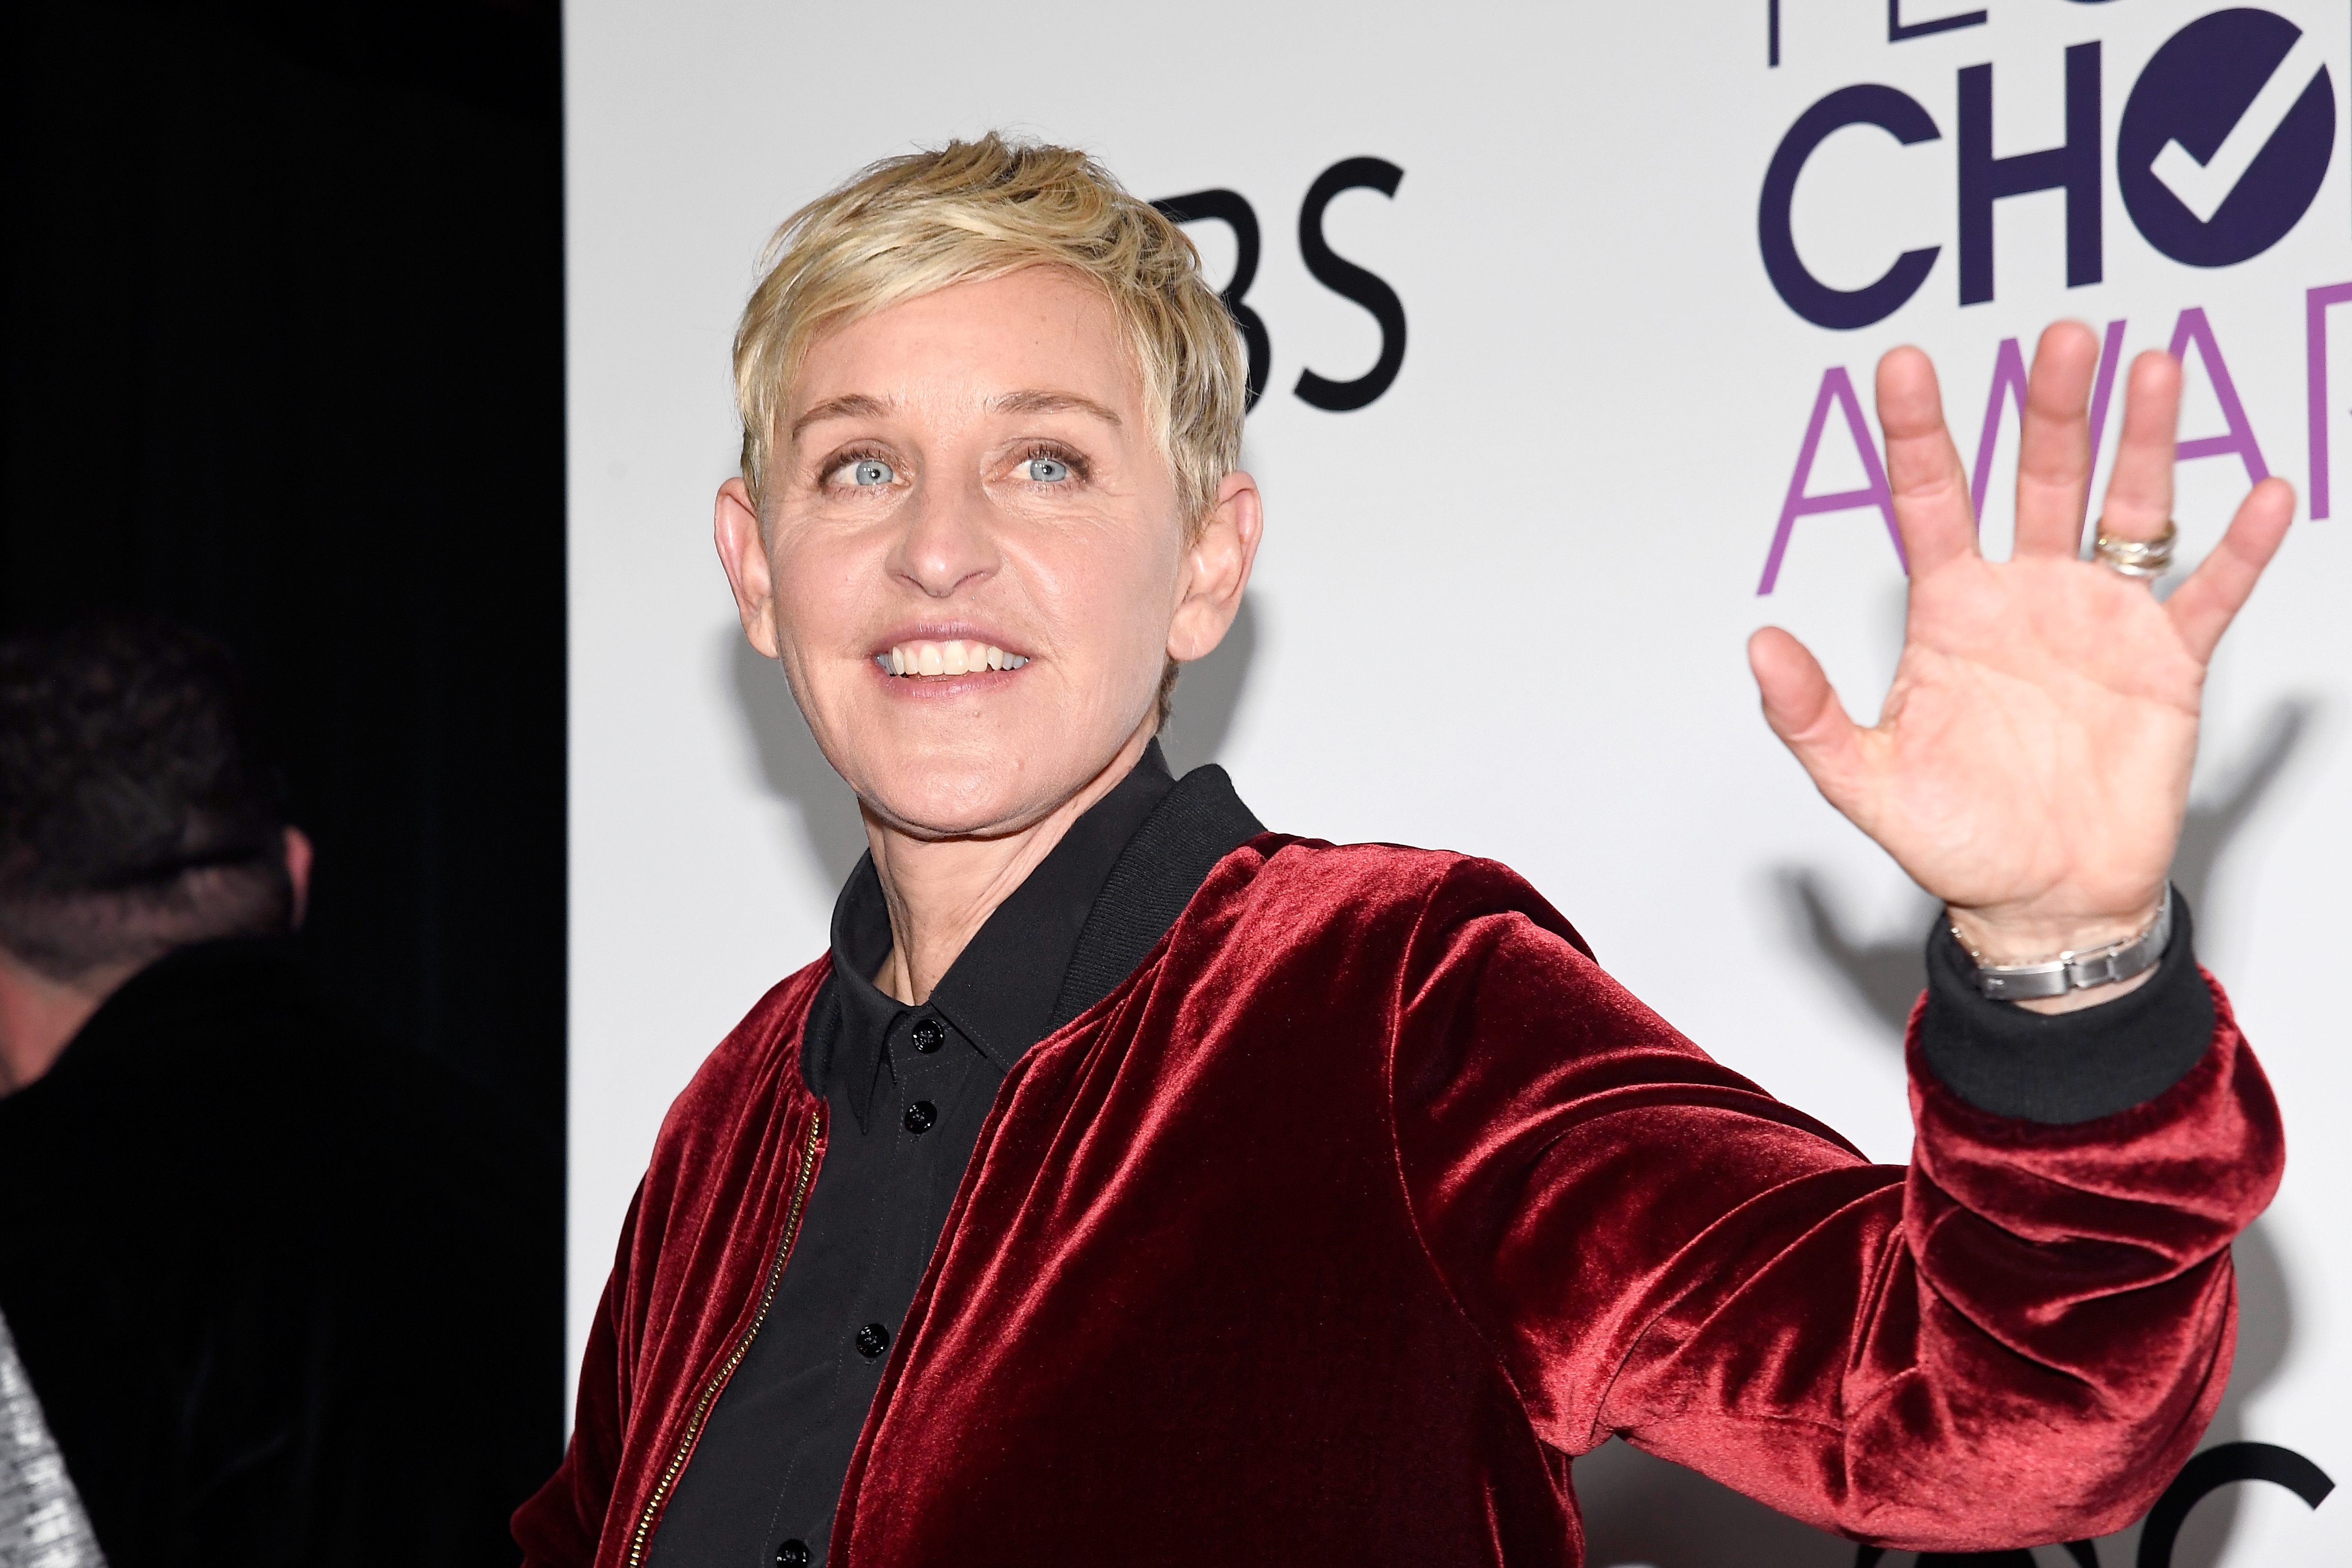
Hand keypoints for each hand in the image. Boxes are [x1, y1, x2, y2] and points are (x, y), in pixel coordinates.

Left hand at [1749, 322, 2293, 1001]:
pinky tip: (2266, 494)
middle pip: (2038, 478)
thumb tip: (1757, 646)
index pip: (1928, 501)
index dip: (1917, 434)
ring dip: (2143, 442)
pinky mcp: (2166, 663)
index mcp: (1950, 612)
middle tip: (2063, 338)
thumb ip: (1809, 714)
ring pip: (2126, 510)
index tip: (1904, 366)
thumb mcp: (1865, 781)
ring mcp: (2100, 621)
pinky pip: (2209, 594)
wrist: (2043, 900)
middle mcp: (2026, 596)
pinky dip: (2241, 549)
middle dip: (2051, 408)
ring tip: (2155, 368)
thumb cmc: (1956, 839)